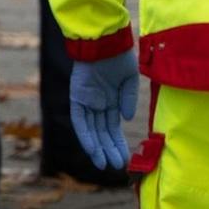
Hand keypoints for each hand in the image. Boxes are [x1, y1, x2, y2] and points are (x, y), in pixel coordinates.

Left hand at [69, 50, 138, 169]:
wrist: (105, 41)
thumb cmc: (119, 56)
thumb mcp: (130, 80)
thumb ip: (129, 99)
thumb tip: (128, 119)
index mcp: (111, 100)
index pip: (113, 128)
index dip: (118, 143)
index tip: (125, 159)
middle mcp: (98, 104)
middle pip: (102, 132)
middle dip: (109, 150)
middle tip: (115, 167)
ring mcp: (87, 102)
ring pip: (92, 130)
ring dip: (98, 147)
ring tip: (104, 164)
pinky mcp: (77, 98)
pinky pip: (80, 121)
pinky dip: (86, 135)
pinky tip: (93, 149)